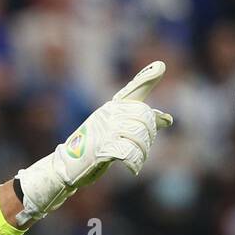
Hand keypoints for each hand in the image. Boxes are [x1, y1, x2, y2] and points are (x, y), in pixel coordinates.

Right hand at [14, 61, 173, 224]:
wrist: (66, 165)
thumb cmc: (94, 148)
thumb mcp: (117, 132)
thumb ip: (141, 123)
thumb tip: (168, 119)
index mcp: (113, 107)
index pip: (133, 91)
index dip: (147, 79)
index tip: (160, 66)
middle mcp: (109, 113)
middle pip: (143, 117)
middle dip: (149, 135)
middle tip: (143, 148)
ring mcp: (105, 129)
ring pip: (138, 134)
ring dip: (143, 151)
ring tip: (138, 160)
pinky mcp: (102, 147)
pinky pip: (128, 151)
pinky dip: (134, 162)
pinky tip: (133, 168)